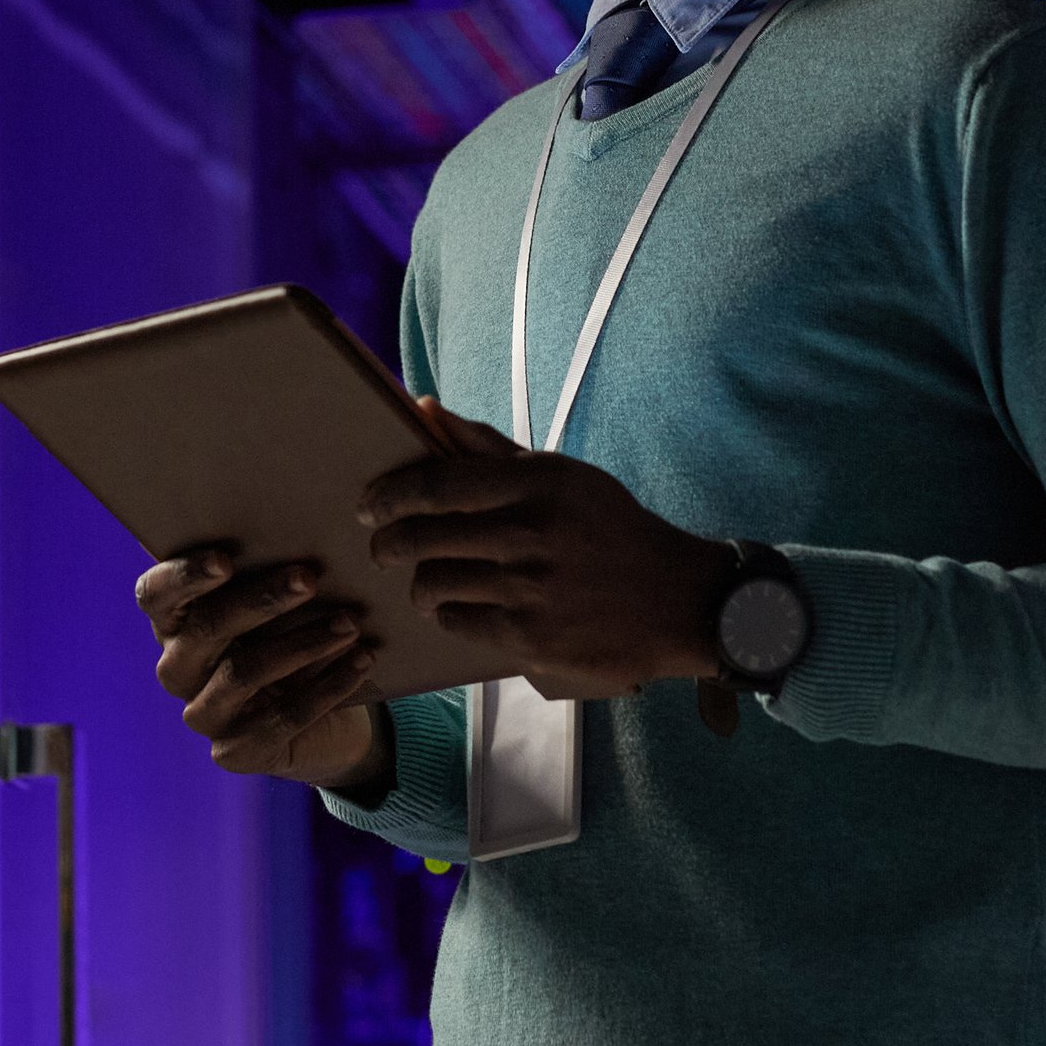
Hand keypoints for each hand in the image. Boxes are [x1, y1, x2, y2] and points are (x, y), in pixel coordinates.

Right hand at [133, 546, 391, 792]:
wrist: (326, 720)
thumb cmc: (296, 635)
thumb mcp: (281, 603)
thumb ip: (270, 570)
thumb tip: (296, 520)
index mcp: (174, 622)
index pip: (155, 595)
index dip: (184, 576)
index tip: (225, 559)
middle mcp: (177, 668)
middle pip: (206, 629)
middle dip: (261, 600)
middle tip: (310, 576)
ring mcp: (203, 714)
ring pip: (244, 673)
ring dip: (303, 644)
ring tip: (350, 623)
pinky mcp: (234, 753)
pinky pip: (282, 718)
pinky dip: (328, 686)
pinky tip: (362, 659)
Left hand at [360, 402, 737, 700]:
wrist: (676, 601)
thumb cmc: (609, 529)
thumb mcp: (559, 476)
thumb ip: (486, 446)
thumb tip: (422, 408)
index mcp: (537, 483)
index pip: (438, 484)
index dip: (390, 495)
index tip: (369, 504)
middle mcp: (529, 534)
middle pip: (423, 537)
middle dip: (388, 543)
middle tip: (381, 547)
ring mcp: (528, 589)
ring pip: (434, 583)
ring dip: (419, 585)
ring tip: (423, 583)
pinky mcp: (529, 637)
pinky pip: (458, 623)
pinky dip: (448, 616)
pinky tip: (457, 609)